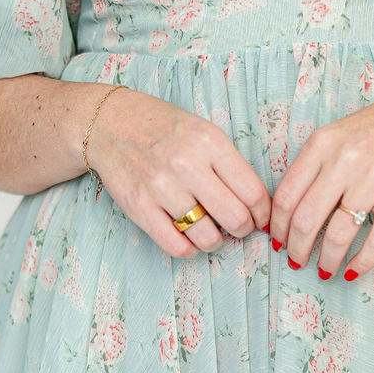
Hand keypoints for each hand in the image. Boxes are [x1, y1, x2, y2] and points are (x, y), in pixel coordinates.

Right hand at [86, 87, 271, 257]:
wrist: (110, 122)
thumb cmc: (163, 128)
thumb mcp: (203, 130)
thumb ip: (229, 163)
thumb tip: (256, 204)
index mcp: (210, 142)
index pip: (253, 192)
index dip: (262, 213)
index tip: (260, 217)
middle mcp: (187, 165)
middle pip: (235, 218)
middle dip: (243, 229)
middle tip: (238, 227)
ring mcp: (161, 188)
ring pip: (208, 237)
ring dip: (216, 241)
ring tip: (211, 231)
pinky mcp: (139, 207)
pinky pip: (176, 246)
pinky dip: (190, 250)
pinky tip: (190, 239)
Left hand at [268, 70, 373, 279]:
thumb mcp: (338, 134)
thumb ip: (313, 165)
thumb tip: (288, 211)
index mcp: (322, 144)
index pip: (287, 196)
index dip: (278, 227)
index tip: (277, 241)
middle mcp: (345, 160)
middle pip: (306, 220)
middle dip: (297, 249)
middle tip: (296, 261)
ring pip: (338, 235)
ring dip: (326, 261)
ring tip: (324, 269)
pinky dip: (362, 262)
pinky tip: (354, 270)